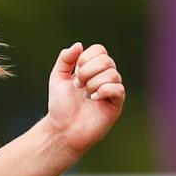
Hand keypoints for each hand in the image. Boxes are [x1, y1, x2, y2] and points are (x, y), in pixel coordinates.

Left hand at [46, 42, 124, 157]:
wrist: (61, 130)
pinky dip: (104, 91)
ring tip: (85, 96)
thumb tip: (79, 45)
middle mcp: (105, 77)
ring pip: (112, 74)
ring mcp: (112, 91)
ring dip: (93, 83)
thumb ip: (65, 59)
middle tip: (78, 86)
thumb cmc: (61, 106)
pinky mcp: (116, 105)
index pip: (99, 50)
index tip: (74, 73)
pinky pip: (118, 89)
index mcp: (94, 69)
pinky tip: (94, 99)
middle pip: (106, 60)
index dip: (85, 58)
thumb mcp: (57, 78)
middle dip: (87, 71)